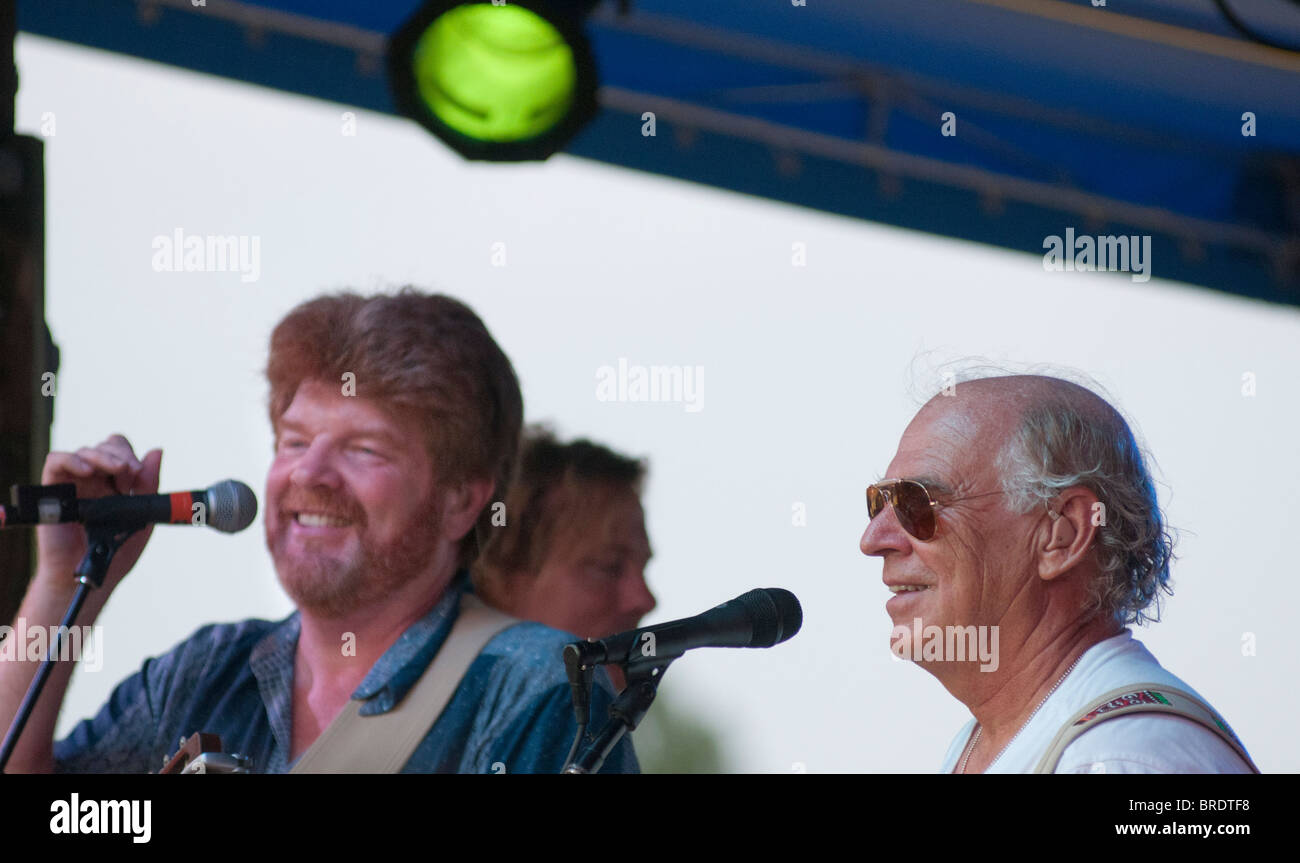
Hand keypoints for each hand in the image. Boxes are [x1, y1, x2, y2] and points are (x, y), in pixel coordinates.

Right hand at [34, 435, 162, 595]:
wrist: (91, 574)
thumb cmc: (115, 549)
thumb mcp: (140, 515)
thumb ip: (148, 484)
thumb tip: (157, 451)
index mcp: (115, 483)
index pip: (121, 452)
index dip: (131, 457)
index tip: (137, 475)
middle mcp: (94, 479)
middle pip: (105, 447)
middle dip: (121, 454)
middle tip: (129, 473)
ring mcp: (74, 483)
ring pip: (85, 451)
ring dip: (103, 456)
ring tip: (117, 471)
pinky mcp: (52, 490)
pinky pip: (55, 462)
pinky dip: (71, 460)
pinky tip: (87, 470)